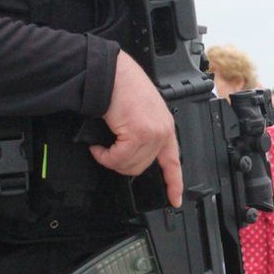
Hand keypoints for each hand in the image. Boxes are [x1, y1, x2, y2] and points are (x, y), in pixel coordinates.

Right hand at [90, 51, 182, 207]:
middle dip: (120, 163)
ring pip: (128, 165)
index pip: (174, 162)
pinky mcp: (139, 134)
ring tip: (102, 145)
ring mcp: (152, 133)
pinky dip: (103, 155)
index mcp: (166, 127)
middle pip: (142, 167)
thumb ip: (143, 133)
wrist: (112, 73)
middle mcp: (163, 131)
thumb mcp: (141, 112)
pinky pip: (117, 158)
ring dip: (109, 159)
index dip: (174, 184)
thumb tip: (129, 155)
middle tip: (107, 151)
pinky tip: (98, 145)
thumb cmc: (122, 87)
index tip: (175, 200)